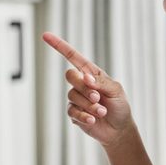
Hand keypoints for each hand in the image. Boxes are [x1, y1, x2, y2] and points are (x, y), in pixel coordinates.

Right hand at [42, 32, 133, 146]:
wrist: (119, 129)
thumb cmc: (119, 105)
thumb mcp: (116, 90)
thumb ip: (101, 82)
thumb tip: (85, 78)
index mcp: (91, 73)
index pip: (72, 56)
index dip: (59, 45)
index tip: (45, 35)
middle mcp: (81, 83)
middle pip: (70, 76)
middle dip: (84, 87)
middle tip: (97, 97)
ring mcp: (76, 98)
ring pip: (72, 95)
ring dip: (89, 105)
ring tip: (101, 111)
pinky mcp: (74, 113)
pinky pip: (72, 111)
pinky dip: (84, 116)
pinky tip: (93, 120)